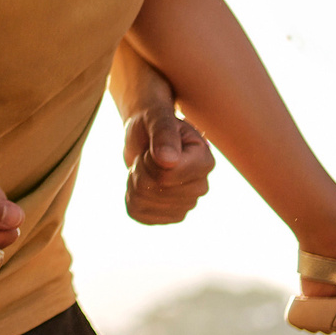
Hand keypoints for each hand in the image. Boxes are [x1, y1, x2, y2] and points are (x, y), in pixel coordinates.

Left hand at [123, 107, 213, 224]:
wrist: (149, 136)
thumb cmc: (155, 123)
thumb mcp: (157, 118)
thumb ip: (164, 134)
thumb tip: (168, 161)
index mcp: (205, 161)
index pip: (167, 175)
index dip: (150, 160)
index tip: (153, 147)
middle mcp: (200, 187)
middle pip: (155, 190)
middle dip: (141, 169)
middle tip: (147, 156)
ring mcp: (186, 204)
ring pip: (144, 202)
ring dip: (134, 181)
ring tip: (145, 167)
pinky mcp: (169, 216)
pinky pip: (138, 213)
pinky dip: (130, 196)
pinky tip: (142, 183)